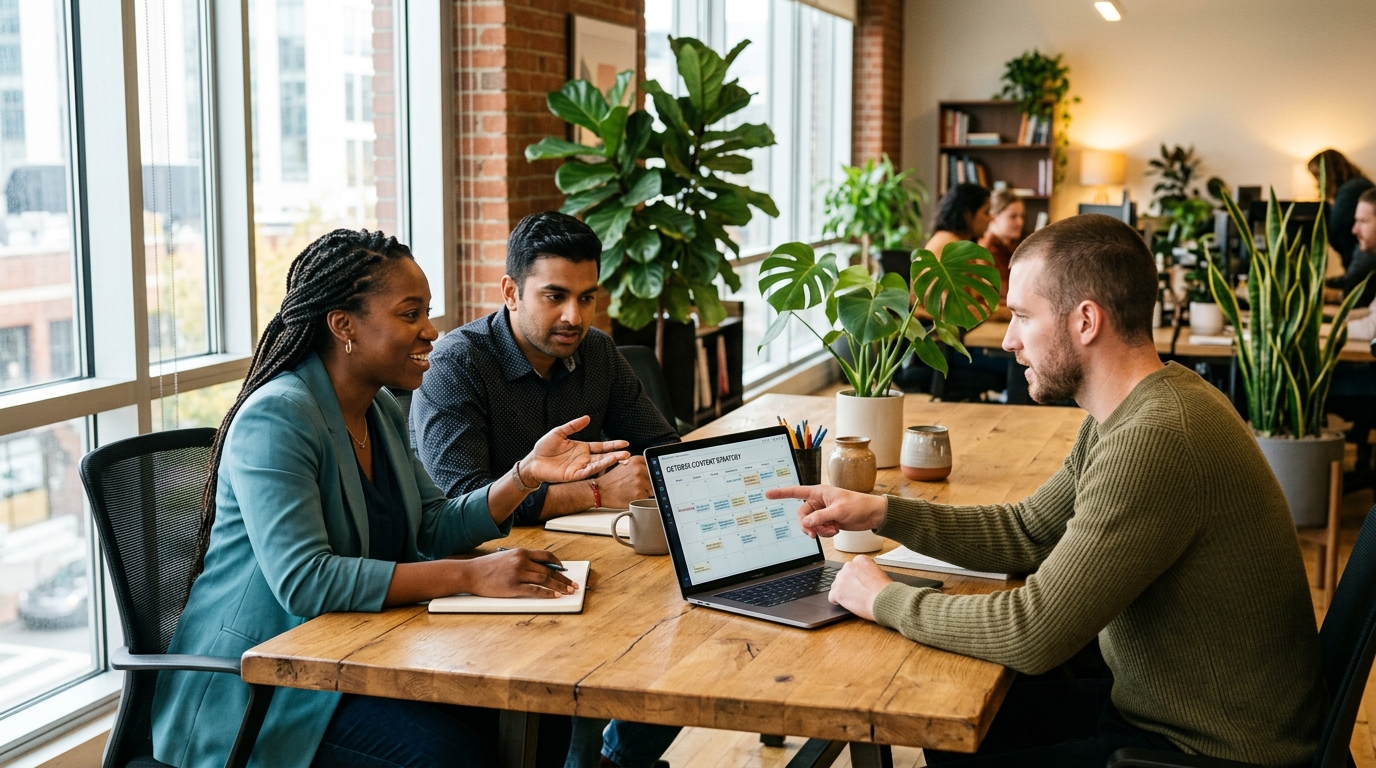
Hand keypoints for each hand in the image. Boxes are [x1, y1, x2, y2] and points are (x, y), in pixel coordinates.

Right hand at [464, 548, 576, 597]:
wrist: (470, 573)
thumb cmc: (487, 567)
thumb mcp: (506, 557)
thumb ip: (522, 561)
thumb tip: (539, 569)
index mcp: (521, 552)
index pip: (546, 556)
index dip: (558, 564)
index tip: (564, 570)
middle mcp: (522, 561)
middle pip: (549, 570)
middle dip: (563, 578)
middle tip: (573, 585)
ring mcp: (518, 574)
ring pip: (545, 580)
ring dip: (559, 586)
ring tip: (568, 592)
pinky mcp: (513, 587)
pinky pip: (535, 591)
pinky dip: (547, 594)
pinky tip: (555, 596)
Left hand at [521, 415, 630, 484]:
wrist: (533, 461)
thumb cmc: (544, 448)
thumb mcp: (559, 432)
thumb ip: (573, 425)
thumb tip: (587, 418)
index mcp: (582, 448)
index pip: (601, 446)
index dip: (612, 445)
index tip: (624, 443)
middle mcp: (583, 458)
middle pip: (603, 456)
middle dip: (616, 455)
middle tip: (627, 453)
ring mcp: (579, 467)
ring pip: (598, 465)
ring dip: (610, 461)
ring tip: (621, 458)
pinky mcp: (573, 475)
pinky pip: (586, 472)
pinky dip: (595, 468)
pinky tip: (603, 464)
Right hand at [595, 456, 650, 507]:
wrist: (601, 491)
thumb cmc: (612, 480)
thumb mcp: (625, 465)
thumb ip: (638, 465)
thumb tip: (652, 468)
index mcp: (637, 460)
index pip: (654, 465)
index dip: (652, 472)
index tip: (650, 475)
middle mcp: (639, 470)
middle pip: (655, 477)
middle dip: (650, 482)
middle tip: (638, 485)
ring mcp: (640, 482)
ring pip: (653, 488)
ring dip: (647, 491)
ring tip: (634, 490)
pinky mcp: (640, 494)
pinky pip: (648, 497)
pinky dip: (642, 498)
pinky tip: (632, 495)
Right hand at [764, 484, 885, 537]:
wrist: (872, 515)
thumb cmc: (859, 505)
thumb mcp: (838, 511)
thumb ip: (820, 517)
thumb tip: (806, 523)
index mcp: (819, 492)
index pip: (796, 492)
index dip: (781, 493)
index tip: (768, 494)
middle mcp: (818, 502)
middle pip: (802, 516)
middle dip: (809, 525)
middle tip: (815, 533)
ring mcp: (823, 512)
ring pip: (810, 525)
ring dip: (820, 530)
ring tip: (833, 528)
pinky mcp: (828, 521)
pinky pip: (819, 530)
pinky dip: (825, 532)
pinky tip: (836, 529)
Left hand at [828, 555, 891, 620]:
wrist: (884, 600)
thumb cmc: (885, 590)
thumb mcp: (878, 572)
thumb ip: (866, 572)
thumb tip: (861, 578)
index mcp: (859, 560)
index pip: (851, 568)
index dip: (855, 578)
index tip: (858, 583)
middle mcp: (849, 566)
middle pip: (842, 575)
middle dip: (847, 584)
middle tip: (856, 592)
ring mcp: (841, 579)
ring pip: (836, 585)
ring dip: (842, 591)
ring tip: (853, 599)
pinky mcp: (837, 591)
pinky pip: (832, 597)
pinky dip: (837, 601)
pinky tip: (844, 603)